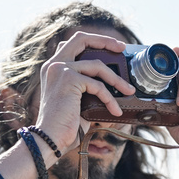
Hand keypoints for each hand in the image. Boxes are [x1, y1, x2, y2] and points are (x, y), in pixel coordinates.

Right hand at [33, 31, 135, 159]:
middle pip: (81, 39)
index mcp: (54, 68)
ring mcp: (60, 70)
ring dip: (116, 79)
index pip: (73, 43)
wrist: (50, 139)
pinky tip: (115, 110)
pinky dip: (109, 98)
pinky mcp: (68, 79)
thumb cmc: (64, 125)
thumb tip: (113, 83)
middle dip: (105, 40)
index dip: (94, 41)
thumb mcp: (77, 100)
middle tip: (122, 48)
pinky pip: (97, 85)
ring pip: (97, 65)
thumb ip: (88, 86)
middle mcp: (54, 64)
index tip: (113, 47)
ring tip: (128, 91)